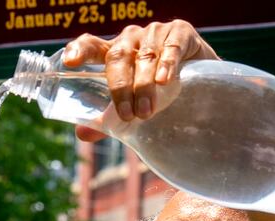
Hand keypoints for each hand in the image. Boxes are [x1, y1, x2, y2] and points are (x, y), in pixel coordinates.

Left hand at [62, 20, 217, 141]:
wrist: (204, 85)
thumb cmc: (164, 94)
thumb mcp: (135, 106)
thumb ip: (109, 119)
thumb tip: (82, 134)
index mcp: (117, 53)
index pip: (93, 46)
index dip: (80, 51)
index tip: (70, 63)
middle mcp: (133, 39)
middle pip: (119, 56)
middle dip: (120, 87)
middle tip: (128, 115)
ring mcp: (157, 33)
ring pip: (144, 56)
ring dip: (143, 84)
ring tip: (146, 111)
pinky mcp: (181, 33)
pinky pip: (171, 46)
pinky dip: (167, 63)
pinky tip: (165, 80)